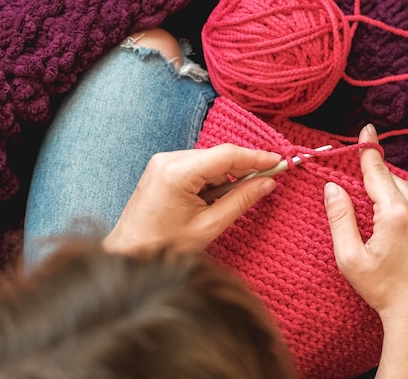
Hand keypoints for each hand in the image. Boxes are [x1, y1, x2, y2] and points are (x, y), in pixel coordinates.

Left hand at [103, 145, 280, 254]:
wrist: (129, 253)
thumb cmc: (165, 245)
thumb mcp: (210, 225)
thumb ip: (241, 200)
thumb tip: (267, 183)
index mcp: (178, 173)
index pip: (227, 155)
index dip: (256, 157)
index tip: (278, 161)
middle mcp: (168, 159)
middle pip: (219, 155)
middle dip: (244, 167)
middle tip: (269, 179)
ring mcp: (163, 162)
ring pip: (209, 161)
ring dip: (227, 175)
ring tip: (234, 199)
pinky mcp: (162, 168)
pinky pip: (197, 166)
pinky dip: (212, 179)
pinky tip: (215, 198)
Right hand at [323, 124, 407, 377]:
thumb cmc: (382, 288)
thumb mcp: (349, 257)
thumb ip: (340, 217)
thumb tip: (333, 186)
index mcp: (394, 213)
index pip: (377, 170)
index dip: (368, 149)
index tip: (367, 129)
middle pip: (393, 179)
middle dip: (378, 181)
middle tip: (366, 200)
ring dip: (397, 193)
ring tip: (386, 220)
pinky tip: (407, 218)